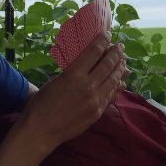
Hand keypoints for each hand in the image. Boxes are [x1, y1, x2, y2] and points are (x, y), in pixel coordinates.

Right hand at [18, 33, 127, 152]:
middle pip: (107, 65)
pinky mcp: (98, 112)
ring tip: (124, 61)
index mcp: (73, 74)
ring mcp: (95, 100)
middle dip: (116, 53)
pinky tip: (122, 80)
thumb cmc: (41, 104)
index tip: (107, 35)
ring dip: (120, 68)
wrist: (41, 130)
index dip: (102, 41)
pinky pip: (111, 95)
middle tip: (120, 46)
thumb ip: (72, 72)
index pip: (93, 52)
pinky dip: (118, 85)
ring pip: (113, 79)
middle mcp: (87, 85)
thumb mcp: (55, 81)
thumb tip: (85, 63)